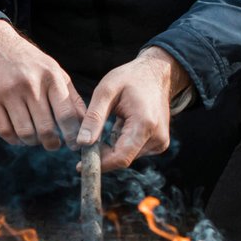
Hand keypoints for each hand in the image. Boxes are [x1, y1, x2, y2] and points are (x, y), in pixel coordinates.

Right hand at [0, 20, 84, 149]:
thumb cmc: (30, 62)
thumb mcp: (54, 71)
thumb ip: (71, 97)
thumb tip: (85, 124)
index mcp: (51, 77)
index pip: (66, 115)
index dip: (72, 135)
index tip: (74, 145)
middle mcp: (31, 84)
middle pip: (45, 128)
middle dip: (52, 143)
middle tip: (53, 145)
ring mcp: (9, 92)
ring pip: (25, 132)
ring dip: (32, 142)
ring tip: (35, 139)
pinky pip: (4, 130)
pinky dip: (13, 140)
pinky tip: (18, 136)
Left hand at [78, 47, 190, 170]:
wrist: (156, 74)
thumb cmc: (130, 78)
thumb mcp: (106, 90)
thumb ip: (94, 117)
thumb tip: (82, 143)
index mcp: (145, 124)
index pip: (120, 157)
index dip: (100, 164)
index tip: (80, 165)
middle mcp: (157, 137)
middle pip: (122, 158)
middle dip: (102, 154)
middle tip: (87, 139)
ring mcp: (160, 142)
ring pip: (127, 155)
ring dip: (111, 147)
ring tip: (111, 122)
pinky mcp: (159, 143)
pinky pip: (133, 150)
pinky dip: (121, 142)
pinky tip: (121, 124)